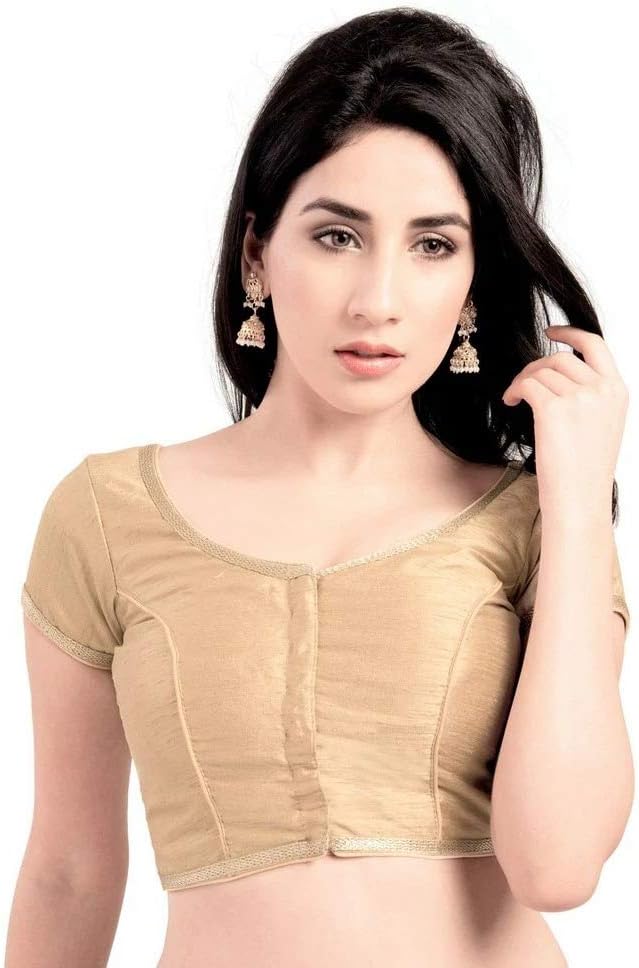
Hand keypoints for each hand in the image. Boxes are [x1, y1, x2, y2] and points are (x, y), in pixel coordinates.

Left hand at [502, 325, 627, 515]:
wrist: (579, 500)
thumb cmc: (584, 471)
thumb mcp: (600, 425)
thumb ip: (589, 395)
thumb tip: (556, 374)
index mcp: (618, 391)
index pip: (595, 345)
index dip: (570, 333)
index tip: (551, 331)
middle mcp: (602, 389)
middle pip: (560, 357)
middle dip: (535, 366)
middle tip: (523, 384)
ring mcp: (579, 397)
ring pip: (540, 370)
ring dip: (522, 380)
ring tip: (515, 399)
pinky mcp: (553, 408)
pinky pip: (526, 384)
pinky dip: (514, 390)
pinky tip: (510, 402)